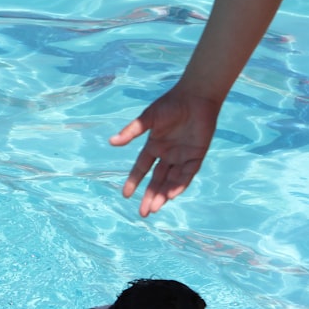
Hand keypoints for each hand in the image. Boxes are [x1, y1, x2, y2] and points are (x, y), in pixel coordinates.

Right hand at [109, 86, 221, 216]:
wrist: (196, 95)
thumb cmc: (171, 104)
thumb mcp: (147, 118)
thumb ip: (131, 132)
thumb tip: (111, 142)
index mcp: (154, 146)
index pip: (141, 169)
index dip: (133, 182)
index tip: (125, 195)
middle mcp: (167, 154)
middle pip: (156, 181)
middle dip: (150, 197)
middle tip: (143, 213)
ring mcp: (182, 156)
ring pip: (171, 181)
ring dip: (163, 195)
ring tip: (155, 209)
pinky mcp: (197, 155)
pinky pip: (188, 174)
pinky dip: (180, 184)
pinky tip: (172, 195)